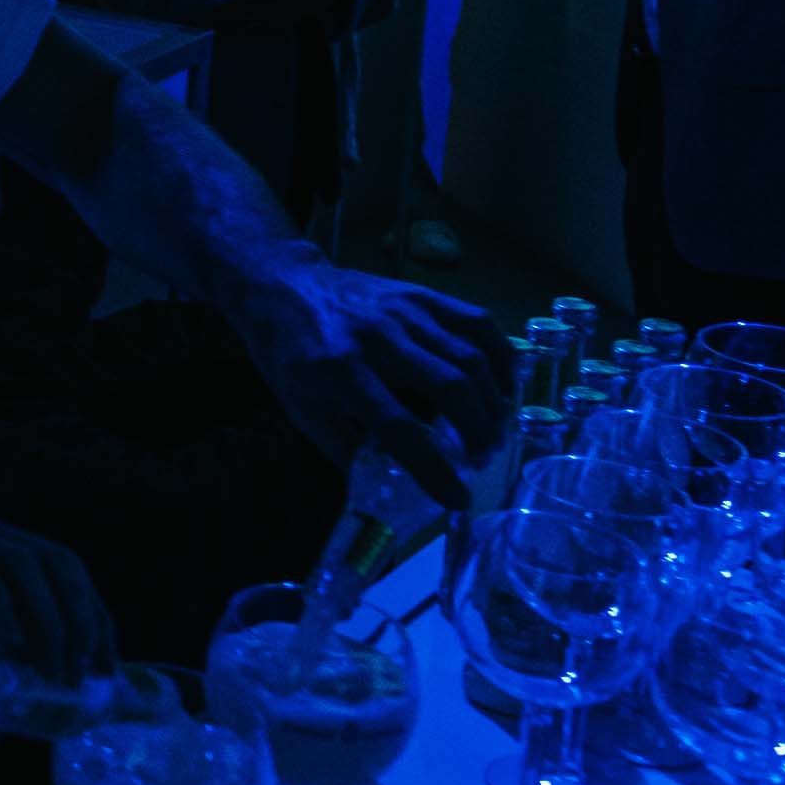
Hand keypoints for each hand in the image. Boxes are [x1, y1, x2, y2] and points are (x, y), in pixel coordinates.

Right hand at [0, 484, 115, 687]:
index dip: (92, 615)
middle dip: (86, 621)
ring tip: (53, 670)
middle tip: (87, 676)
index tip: (104, 667)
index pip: (60, 569)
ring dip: (52, 620)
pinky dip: (0, 606)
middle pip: (59, 563)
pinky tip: (6, 642)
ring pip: (28, 564)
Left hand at [225, 259, 507, 505]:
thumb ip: (344, 449)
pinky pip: (477, 322)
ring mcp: (403, 311)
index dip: (432, 469)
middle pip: (449, 388)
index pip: (397, 426)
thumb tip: (385, 494)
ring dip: (493, 403)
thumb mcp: (302, 408)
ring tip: (491, 432)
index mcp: (338, 371)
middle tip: (481, 460)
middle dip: (477, 433)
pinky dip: (501, 357)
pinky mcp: (421, 294)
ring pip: (470, 358)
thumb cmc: (289, 354)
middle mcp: (376, 338)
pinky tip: (503, 387)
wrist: (281, 286)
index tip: (457, 499)